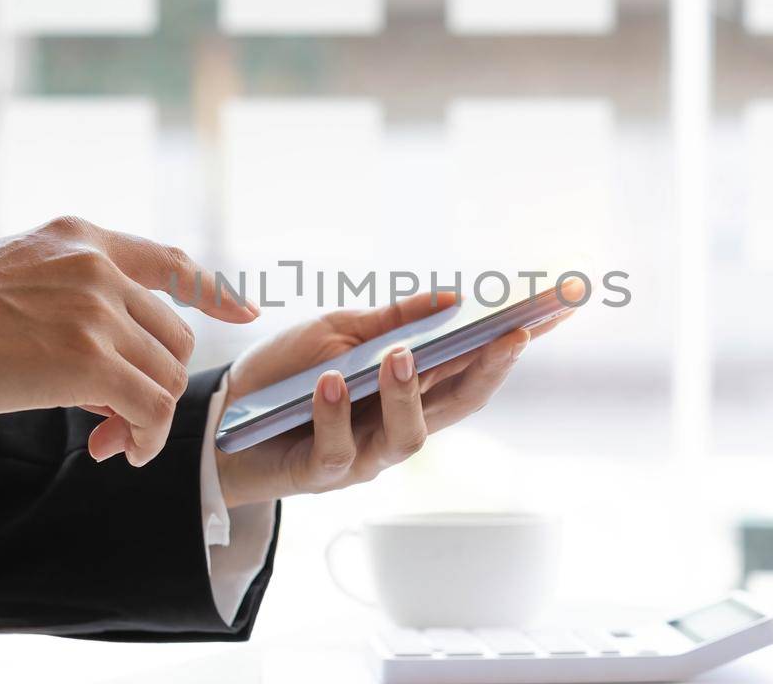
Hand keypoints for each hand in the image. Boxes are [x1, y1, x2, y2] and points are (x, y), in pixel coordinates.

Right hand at [0, 216, 256, 464]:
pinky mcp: (87, 359)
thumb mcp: (19, 281)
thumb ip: (78, 308)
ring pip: (166, 373)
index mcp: (80, 238)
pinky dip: (144, 437)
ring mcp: (96, 310)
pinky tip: (116, 449)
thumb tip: (116, 383)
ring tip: (108, 439)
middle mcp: (98, 266)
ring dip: (145, 416)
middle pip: (172, 334)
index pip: (168, 260)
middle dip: (155, 381)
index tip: (245, 311)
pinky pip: (149, 407)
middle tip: (117, 422)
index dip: (212, 289)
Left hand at [215, 290, 574, 507]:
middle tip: (511, 336)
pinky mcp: (318, 474)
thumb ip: (391, 320)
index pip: (473, 366)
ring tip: (400, 354)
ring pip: (406, 437)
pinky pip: (336, 450)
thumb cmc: (283, 377)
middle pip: (460, 405)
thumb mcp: (336, 333)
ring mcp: (363, 455)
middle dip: (491, 371)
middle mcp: (397, 426)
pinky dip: (334, 415)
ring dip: (407, 393)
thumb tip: (452, 299)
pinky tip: (330, 383)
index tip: (554, 312)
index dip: (514, 345)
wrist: (218, 422)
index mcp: (409, 391)